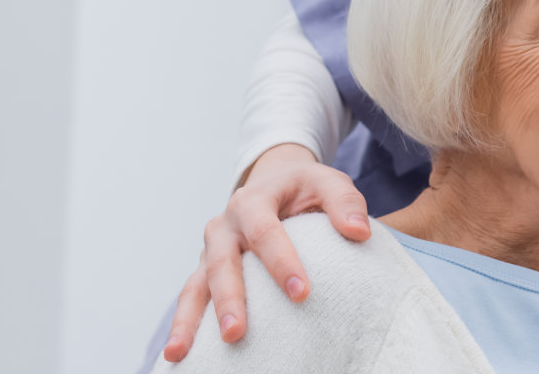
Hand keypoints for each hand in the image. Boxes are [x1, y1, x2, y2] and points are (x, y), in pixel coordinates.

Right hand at [161, 143, 372, 361]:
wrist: (276, 182)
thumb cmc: (306, 189)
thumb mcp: (328, 182)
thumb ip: (344, 201)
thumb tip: (359, 232)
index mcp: (253, 201)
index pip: (265, 232)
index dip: (281, 262)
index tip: (301, 293)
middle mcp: (224, 226)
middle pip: (221, 264)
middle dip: (229, 299)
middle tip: (237, 332)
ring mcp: (211, 250)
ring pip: (195, 285)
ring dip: (188, 320)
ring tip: (180, 353)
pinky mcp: (206, 270)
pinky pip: (191, 298)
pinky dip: (183, 325)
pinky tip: (178, 355)